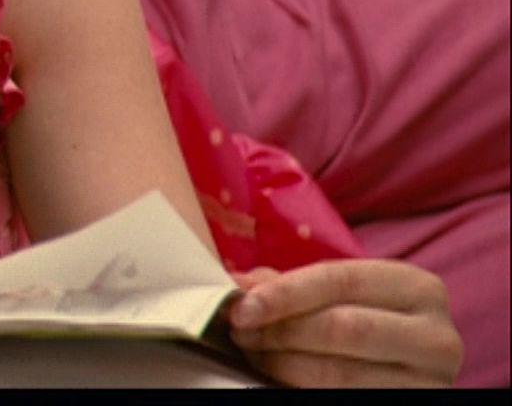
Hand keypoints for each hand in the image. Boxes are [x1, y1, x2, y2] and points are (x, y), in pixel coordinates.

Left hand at [226, 261, 461, 386]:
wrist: (405, 363)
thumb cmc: (368, 317)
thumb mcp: (343, 293)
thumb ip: (294, 284)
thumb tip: (239, 284)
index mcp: (418, 288)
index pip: (341, 281)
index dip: (285, 293)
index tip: (241, 306)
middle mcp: (435, 336)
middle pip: (343, 329)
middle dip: (280, 329)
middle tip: (240, 330)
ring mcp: (429, 381)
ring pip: (340, 374)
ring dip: (282, 362)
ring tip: (253, 351)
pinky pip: (343, 398)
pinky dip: (298, 386)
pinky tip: (276, 374)